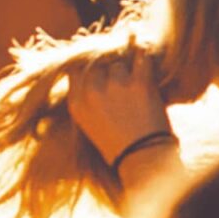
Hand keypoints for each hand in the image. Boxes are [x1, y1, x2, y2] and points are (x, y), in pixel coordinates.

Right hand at [68, 47, 169, 164]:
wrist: (144, 158)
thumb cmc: (116, 145)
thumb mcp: (87, 123)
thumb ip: (83, 98)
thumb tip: (91, 74)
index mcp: (76, 103)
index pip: (74, 70)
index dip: (85, 68)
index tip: (95, 72)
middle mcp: (92, 91)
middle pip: (96, 65)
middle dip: (105, 71)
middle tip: (117, 79)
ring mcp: (116, 85)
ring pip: (118, 64)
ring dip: (126, 71)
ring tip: (134, 85)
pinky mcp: (139, 84)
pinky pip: (141, 59)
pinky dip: (143, 60)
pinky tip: (144, 63)